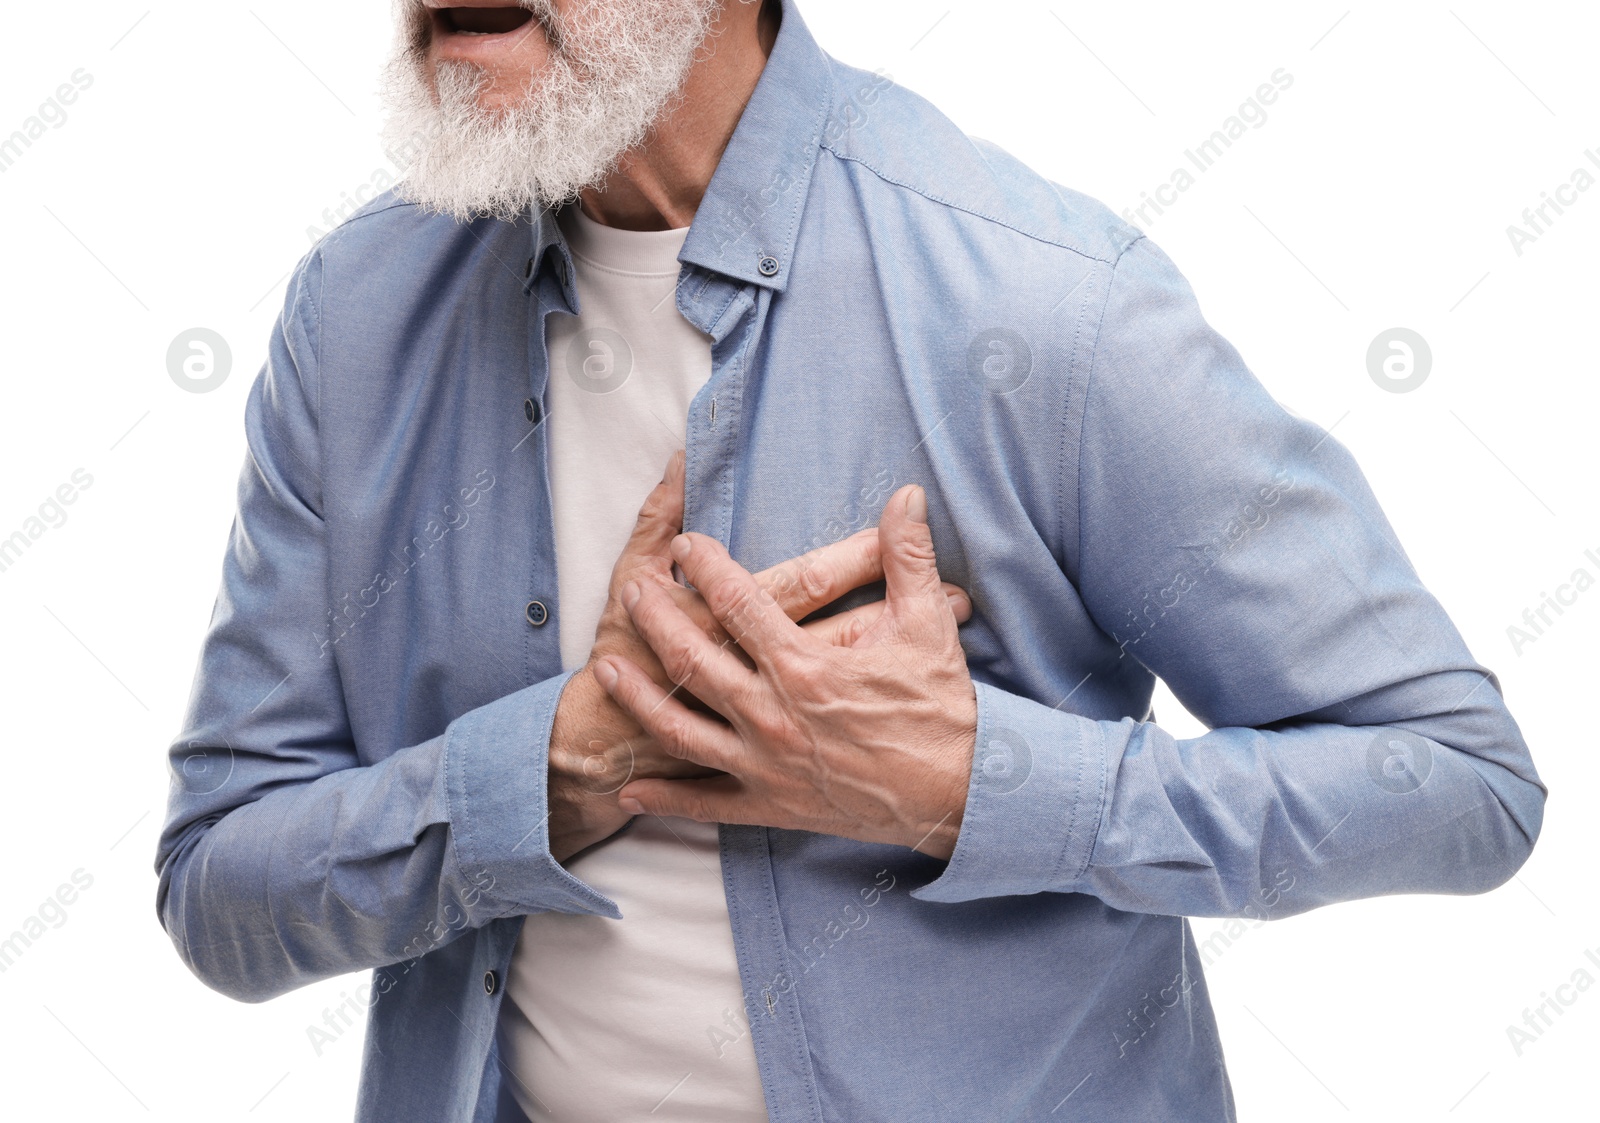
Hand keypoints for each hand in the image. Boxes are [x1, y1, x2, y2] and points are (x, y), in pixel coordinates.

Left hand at [594, 484, 977, 859]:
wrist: (958, 795)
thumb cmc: (941, 710)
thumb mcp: (928, 624)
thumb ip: (908, 556)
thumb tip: (906, 496)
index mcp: (803, 666)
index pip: (738, 603)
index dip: (706, 569)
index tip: (686, 545)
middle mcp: (771, 715)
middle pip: (692, 659)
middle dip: (656, 621)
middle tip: (634, 592)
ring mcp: (764, 765)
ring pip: (680, 728)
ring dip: (637, 698)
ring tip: (605, 670)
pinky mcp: (770, 805)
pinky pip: (704, 803)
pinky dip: (664, 797)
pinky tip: (631, 789)